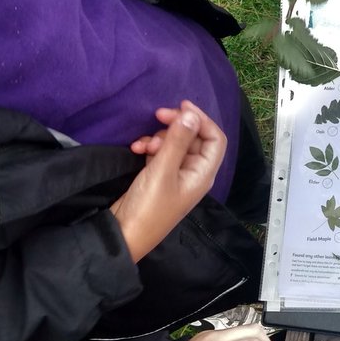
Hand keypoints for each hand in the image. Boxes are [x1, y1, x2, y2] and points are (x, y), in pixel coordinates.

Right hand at [110, 101, 226, 262]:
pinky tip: (136, 148)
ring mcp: (176, 174)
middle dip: (176, 126)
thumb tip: (191, 114)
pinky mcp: (160, 176)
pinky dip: (150, 147)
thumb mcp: (162, 170)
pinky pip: (160, 153)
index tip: (181, 106)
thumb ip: (178, 140)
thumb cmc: (148, 207)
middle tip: (157, 116)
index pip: (215, 138)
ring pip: (175, 143)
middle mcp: (194, 172)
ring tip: (143, 144)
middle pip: (194, 138)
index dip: (202, 119)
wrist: (124, 234)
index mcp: (203, 173)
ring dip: (159, 137)